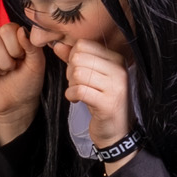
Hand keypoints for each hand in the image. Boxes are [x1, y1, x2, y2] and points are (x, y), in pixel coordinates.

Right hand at [0, 22, 47, 143]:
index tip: (20, 59)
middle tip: (9, 68)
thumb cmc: (27, 82)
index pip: (7, 30)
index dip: (15, 48)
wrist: (16, 103)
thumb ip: (32, 46)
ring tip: (0, 72)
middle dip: (4, 62)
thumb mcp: (37, 64)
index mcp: (11, 33)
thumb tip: (21, 31)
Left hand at [63, 38, 133, 153]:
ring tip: (78, 93)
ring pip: (77, 73)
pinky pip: (78, 90)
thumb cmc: (102, 101)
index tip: (78, 72)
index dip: (73, 58)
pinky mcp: (108, 103)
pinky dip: (71, 96)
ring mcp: (116, 86)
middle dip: (70, 72)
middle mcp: (119, 69)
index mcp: (117, 58)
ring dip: (71, 85)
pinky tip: (77, 101)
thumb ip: (75, 59)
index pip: (83, 45)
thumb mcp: (91, 77)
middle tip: (76, 85)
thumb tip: (58, 45)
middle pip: (78, 58)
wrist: (117, 131)